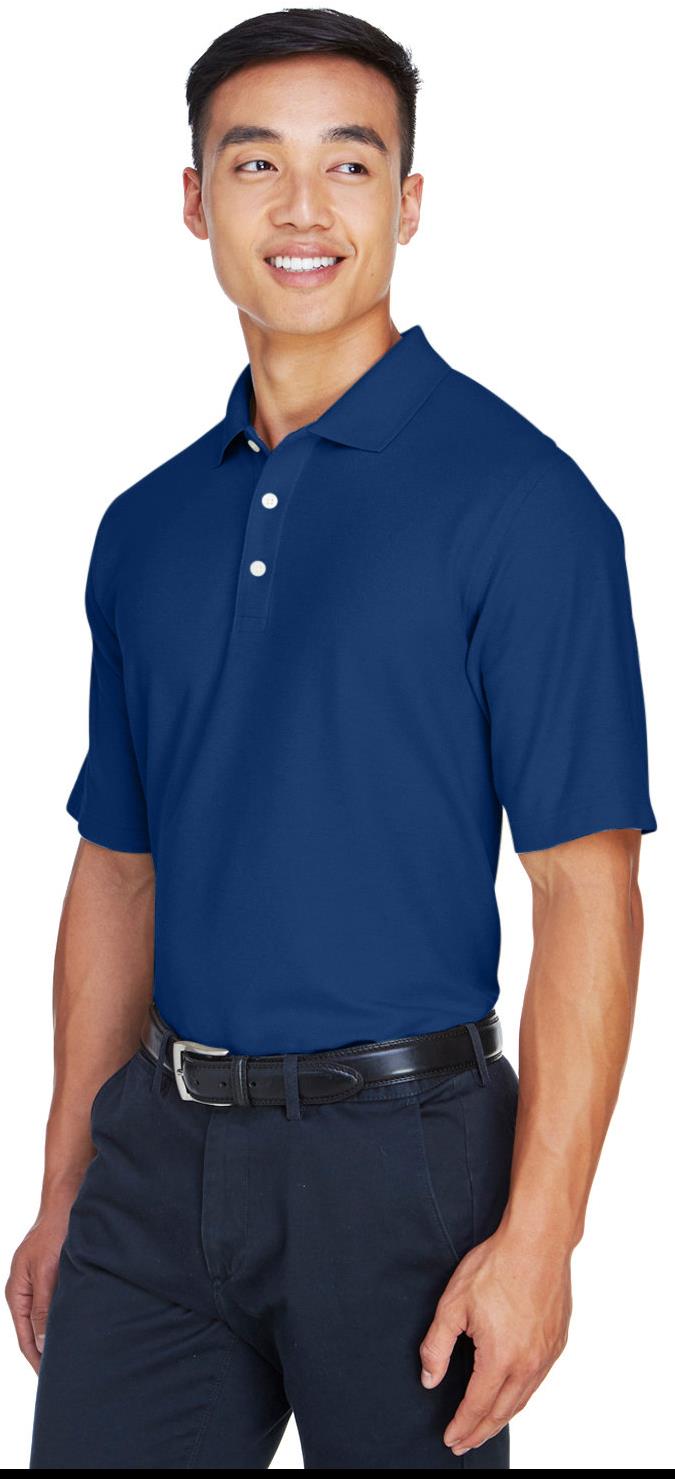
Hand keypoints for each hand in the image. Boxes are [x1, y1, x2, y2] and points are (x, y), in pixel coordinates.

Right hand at [5, 1202, 72, 1372]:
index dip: (38, 1361)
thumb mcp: (48, 1271)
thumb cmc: (55, 1231)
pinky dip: (65, 1317)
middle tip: (68, 1372)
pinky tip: (81, 1324)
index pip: (25, 1339)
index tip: (53, 1380)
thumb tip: (42, 1342)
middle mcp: (25, 1291)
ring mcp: (38, 1282)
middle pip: (34, 1332)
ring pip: (47, 1318)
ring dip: (58, 1334)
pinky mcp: (53, 1275)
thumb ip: (44, 1306)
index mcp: (17, 1293)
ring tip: (76, 1354)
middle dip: (48, 1352)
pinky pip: (57, 1304)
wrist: (67, 1199)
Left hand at [419, 1223, 572, 1454]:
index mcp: (500, 1358)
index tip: (450, 1439)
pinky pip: (537, 1381)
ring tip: (484, 1427)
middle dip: (480, 1431)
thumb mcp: (453, 1304)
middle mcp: (528, 1363)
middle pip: (502, 1412)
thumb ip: (437, 1346)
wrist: (538, 1241)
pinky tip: (511, 1395)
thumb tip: (429, 1379)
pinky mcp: (557, 1341)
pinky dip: (521, 1396)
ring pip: (523, 1399)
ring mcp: (547, 1354)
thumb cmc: (496, 1266)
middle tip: (464, 1444)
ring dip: (501, 1418)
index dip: (462, 1426)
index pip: (477, 1406)